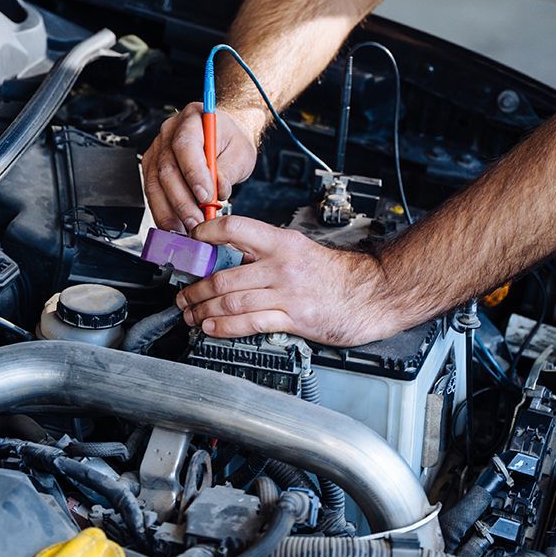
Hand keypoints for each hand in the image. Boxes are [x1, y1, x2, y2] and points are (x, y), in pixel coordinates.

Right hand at [141, 102, 258, 232]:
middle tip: (197, 222)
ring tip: (186, 228)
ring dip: (169, 211)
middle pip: (167, 168)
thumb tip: (217, 190)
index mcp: (193, 118)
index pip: (186, 145)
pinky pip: (152, 191)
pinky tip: (175, 225)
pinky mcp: (152, 167)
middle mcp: (170, 131)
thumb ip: (229, 170)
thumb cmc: (231, 142)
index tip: (206, 197)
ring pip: (154, 183)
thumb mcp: (241, 152)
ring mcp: (157, 149)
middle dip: (182, 201)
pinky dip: (163, 211)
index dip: (194, 174)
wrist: (223, 138)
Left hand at [175, 216, 409, 346]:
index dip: (206, 233)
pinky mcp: (293, 318)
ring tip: (191, 314)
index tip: (191, 242)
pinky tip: (211, 328)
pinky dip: (224, 327)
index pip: (235, 228)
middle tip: (183, 295)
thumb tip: (229, 257)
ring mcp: (287, 293)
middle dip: (195, 289)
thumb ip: (266, 252)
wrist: (372, 295)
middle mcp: (281, 265)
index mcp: (282, 242)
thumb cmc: (336, 276)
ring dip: (203, 310)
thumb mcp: (299, 251)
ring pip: (231, 301)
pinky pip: (250, 323)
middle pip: (224, 275)